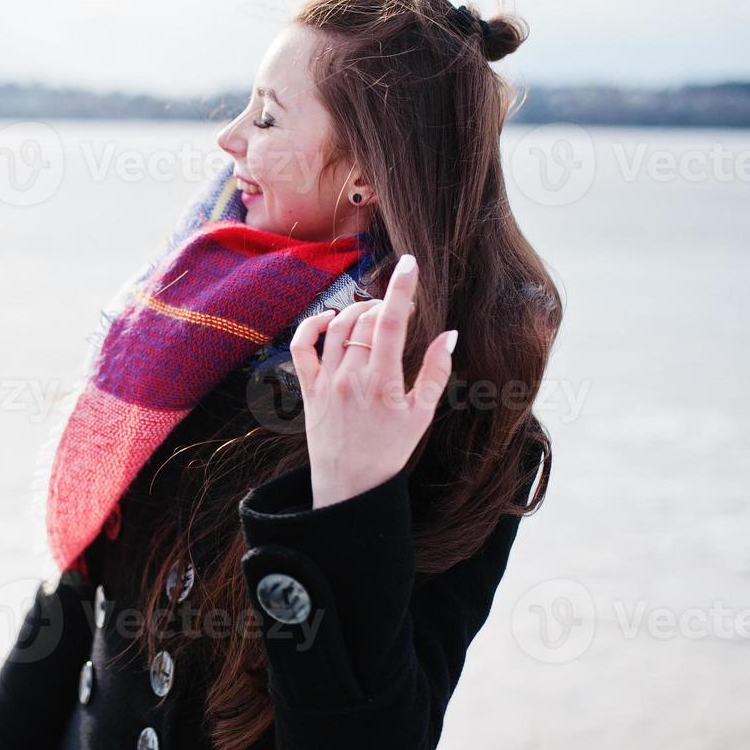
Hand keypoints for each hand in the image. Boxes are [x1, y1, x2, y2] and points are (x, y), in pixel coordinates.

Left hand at [289, 254, 456, 508]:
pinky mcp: (307, 387)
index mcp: (381, 384)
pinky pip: (301, 345)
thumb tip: (448, 335)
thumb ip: (435, 373)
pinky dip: (312, 324)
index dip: (400, 289)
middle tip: (398, 310)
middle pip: (364, 320)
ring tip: (373, 313)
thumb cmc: (389, 451)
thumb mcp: (421, 415)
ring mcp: (324, 381)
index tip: (409, 264)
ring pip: (336, 327)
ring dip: (356, 310)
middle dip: (384, 304)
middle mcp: (349, 377)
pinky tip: (330, 318)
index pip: (389, 324)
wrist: (348, 485)